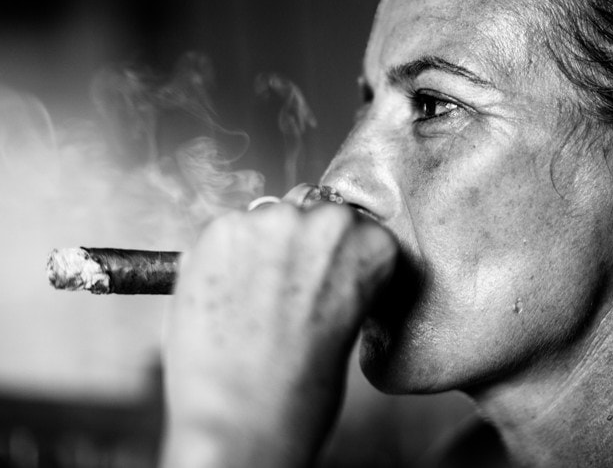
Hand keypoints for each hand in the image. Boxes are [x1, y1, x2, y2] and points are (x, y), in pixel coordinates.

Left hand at [159, 199, 397, 467]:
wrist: (242, 421)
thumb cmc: (299, 391)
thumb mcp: (348, 325)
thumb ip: (336, 274)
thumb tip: (308, 257)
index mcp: (371, 245)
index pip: (355, 224)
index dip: (334, 254)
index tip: (323, 278)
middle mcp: (325, 221)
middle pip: (310, 212)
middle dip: (297, 244)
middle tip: (283, 292)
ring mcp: (270, 220)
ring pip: (266, 218)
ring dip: (259, 247)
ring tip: (251, 301)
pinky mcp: (220, 230)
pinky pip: (226, 232)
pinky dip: (223, 257)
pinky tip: (226, 297)